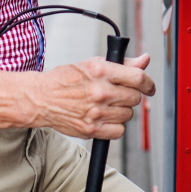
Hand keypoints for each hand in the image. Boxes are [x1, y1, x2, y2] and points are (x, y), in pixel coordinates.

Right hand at [31, 54, 154, 138]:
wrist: (41, 98)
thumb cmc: (66, 79)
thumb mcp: (93, 64)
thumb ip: (122, 63)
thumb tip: (145, 60)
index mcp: (101, 71)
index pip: (138, 78)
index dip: (148, 83)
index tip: (149, 87)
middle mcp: (100, 92)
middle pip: (135, 98)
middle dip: (131, 96)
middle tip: (119, 94)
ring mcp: (96, 112)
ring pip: (128, 115)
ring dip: (122, 111)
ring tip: (107, 105)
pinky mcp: (91, 129)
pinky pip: (119, 131)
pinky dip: (115, 126)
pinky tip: (105, 117)